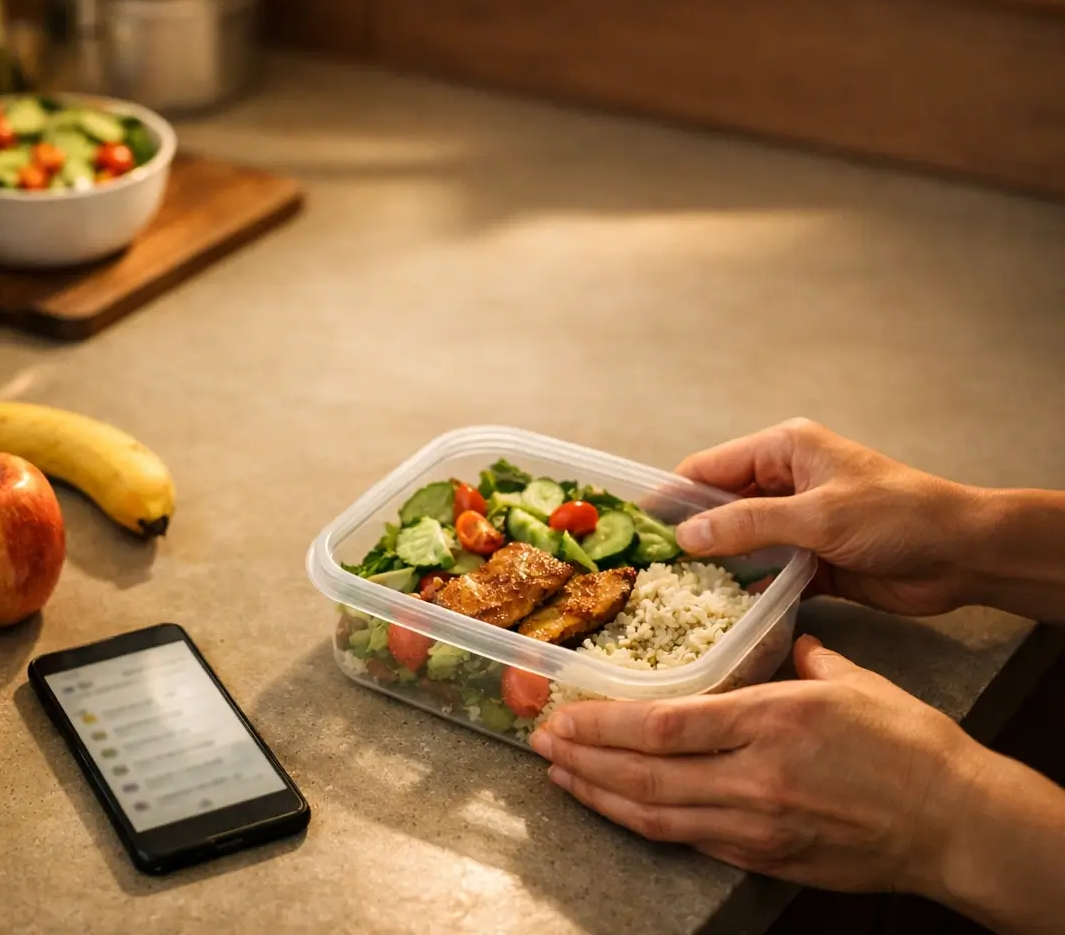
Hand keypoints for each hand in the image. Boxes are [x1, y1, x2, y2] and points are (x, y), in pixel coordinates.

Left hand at [529, 636, 978, 893]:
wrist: (958, 823)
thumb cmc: (910, 748)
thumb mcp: (850, 682)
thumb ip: (799, 660)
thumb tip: (777, 642)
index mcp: (771, 722)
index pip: (663, 725)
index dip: (601, 724)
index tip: (562, 715)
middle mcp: (754, 777)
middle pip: (643, 774)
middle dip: (582, 759)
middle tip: (540, 743)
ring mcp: (756, 825)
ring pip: (655, 815)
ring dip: (599, 795)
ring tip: (561, 776)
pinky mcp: (765, 857)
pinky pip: (687, 839)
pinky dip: (643, 822)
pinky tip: (617, 807)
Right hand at [672, 418, 977, 616]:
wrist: (965, 555)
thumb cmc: (898, 516)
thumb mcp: (817, 516)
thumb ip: (748, 525)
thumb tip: (684, 536)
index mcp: (783, 450)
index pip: (707, 469)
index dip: (670, 498)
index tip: (635, 529)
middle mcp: (785, 482)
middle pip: (718, 508)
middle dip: (687, 536)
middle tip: (648, 569)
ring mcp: (797, 523)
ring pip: (739, 543)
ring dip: (716, 566)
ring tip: (675, 593)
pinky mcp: (811, 560)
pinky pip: (765, 573)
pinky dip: (748, 589)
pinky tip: (725, 611)